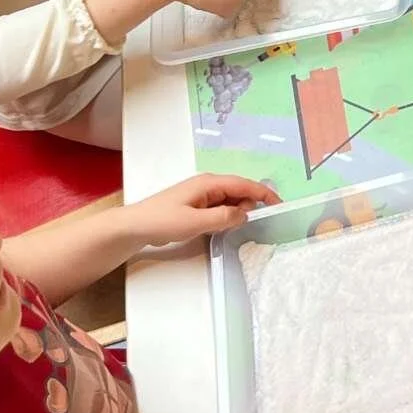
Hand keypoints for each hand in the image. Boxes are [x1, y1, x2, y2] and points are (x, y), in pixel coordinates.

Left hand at [125, 173, 279, 247]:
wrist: (133, 227)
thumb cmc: (162, 221)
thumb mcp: (196, 222)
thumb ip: (224, 217)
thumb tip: (246, 214)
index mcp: (209, 183)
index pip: (244, 184)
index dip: (264, 194)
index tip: (280, 205)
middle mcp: (207, 185)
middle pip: (239, 191)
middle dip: (249, 205)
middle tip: (250, 225)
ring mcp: (201, 195)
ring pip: (229, 201)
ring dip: (237, 212)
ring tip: (236, 228)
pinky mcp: (195, 206)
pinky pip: (219, 208)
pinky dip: (227, 216)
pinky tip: (223, 228)